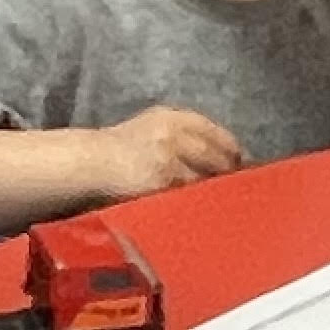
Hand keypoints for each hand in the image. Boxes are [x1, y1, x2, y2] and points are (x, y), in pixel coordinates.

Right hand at [93, 104, 247, 197]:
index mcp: (172, 117)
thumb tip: (222, 155)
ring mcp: (167, 159)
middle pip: (219, 156)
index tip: (242, 166)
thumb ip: (181, 135)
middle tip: (238, 190)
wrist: (87, 163)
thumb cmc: (117, 150)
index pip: (217, 134)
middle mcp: (173, 134)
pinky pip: (188, 197)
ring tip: (220, 205)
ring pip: (205, 179)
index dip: (233, 151)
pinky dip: (197, 204)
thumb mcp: (150, 128)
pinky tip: (200, 212)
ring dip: (215, 192)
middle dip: (230, 173)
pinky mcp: (160, 183)